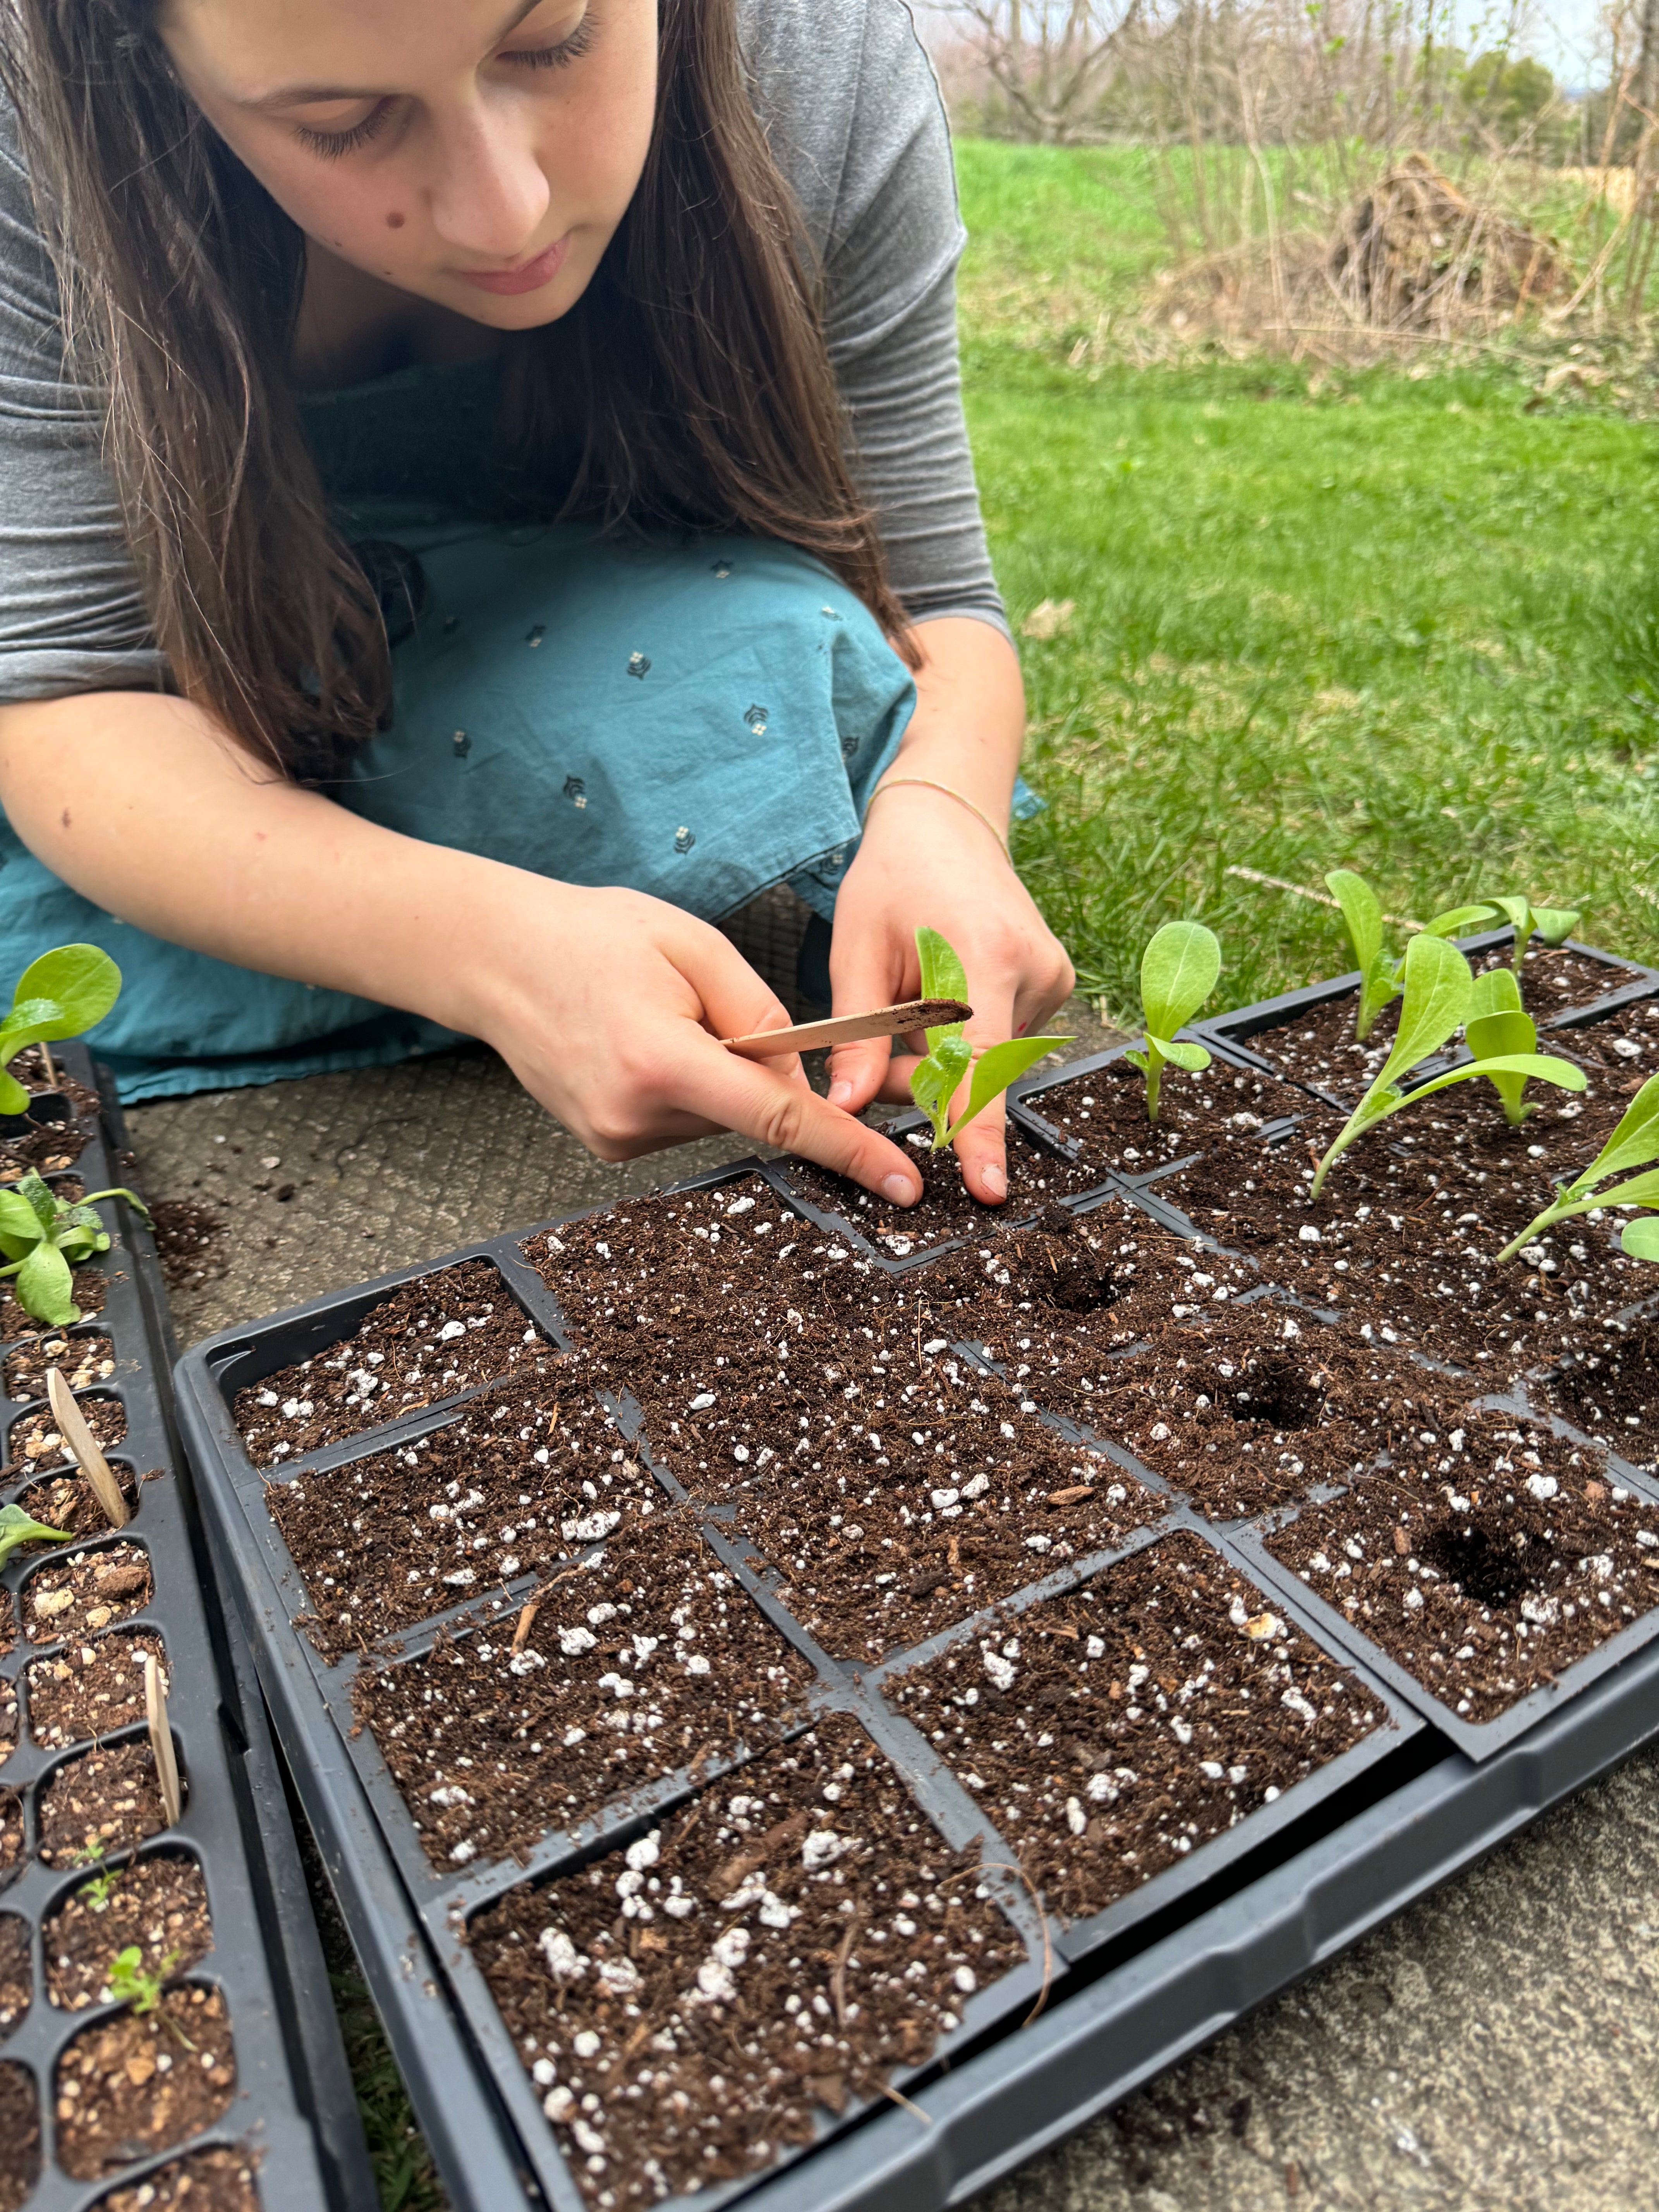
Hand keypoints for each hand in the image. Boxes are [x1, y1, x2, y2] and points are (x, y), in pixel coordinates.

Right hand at [467, 876, 925, 1199]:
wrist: (495, 958)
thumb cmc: (590, 936)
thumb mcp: (694, 947)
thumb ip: (762, 1015)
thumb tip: (803, 1081)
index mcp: (663, 1062)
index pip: (780, 1120)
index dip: (850, 1150)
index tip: (899, 1183)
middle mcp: (635, 1115)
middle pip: (747, 1111)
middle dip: (755, 1068)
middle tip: (701, 1008)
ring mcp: (613, 1137)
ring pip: (715, 1117)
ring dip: (713, 1074)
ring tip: (655, 1017)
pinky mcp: (605, 1143)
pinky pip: (680, 1121)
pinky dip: (683, 1086)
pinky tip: (640, 1043)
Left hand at [822, 786, 1074, 1201]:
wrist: (948, 824)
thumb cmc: (894, 880)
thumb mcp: (857, 951)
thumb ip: (856, 1036)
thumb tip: (845, 1108)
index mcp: (981, 956)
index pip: (983, 1064)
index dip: (981, 1131)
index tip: (988, 1188)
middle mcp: (1031, 970)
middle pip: (978, 1070)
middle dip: (923, 1079)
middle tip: (879, 1048)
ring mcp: (1051, 978)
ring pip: (988, 1060)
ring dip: (942, 1058)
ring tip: (912, 1004)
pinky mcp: (1055, 983)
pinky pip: (1002, 1038)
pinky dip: (966, 1036)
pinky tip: (946, 995)